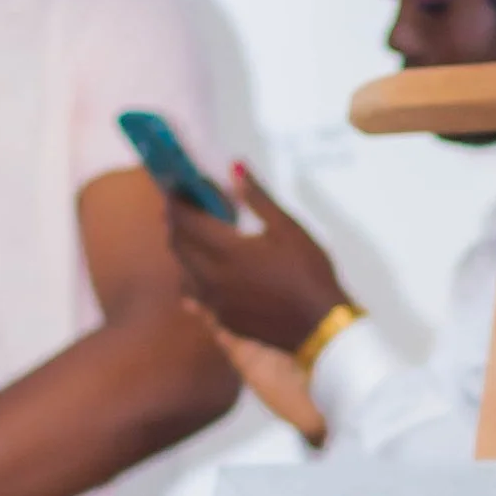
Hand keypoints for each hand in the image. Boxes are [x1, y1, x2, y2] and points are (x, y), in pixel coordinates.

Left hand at [167, 165, 350, 356]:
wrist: (321, 327)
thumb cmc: (309, 273)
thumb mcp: (288, 228)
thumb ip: (257, 198)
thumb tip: (234, 168)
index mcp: (227, 251)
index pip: (186, 220)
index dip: (177, 201)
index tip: (175, 188)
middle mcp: (212, 278)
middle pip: (178, 245)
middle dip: (175, 222)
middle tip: (181, 207)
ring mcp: (215, 303)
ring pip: (183, 272)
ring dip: (182, 251)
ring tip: (193, 236)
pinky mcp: (223, 320)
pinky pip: (197, 295)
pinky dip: (194, 277)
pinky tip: (207, 271)